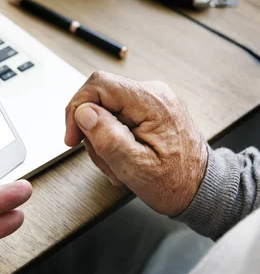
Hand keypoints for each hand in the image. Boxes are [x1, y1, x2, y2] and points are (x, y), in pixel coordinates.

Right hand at [65, 71, 207, 216]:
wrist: (201, 188)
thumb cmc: (176, 183)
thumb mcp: (136, 168)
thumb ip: (108, 138)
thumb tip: (84, 112)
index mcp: (152, 102)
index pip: (98, 84)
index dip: (77, 108)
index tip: (72, 137)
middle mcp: (153, 93)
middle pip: (98, 97)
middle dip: (91, 130)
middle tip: (103, 158)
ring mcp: (150, 100)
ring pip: (104, 109)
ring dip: (102, 139)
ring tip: (118, 164)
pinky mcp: (147, 109)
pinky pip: (115, 115)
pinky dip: (111, 137)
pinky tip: (122, 157)